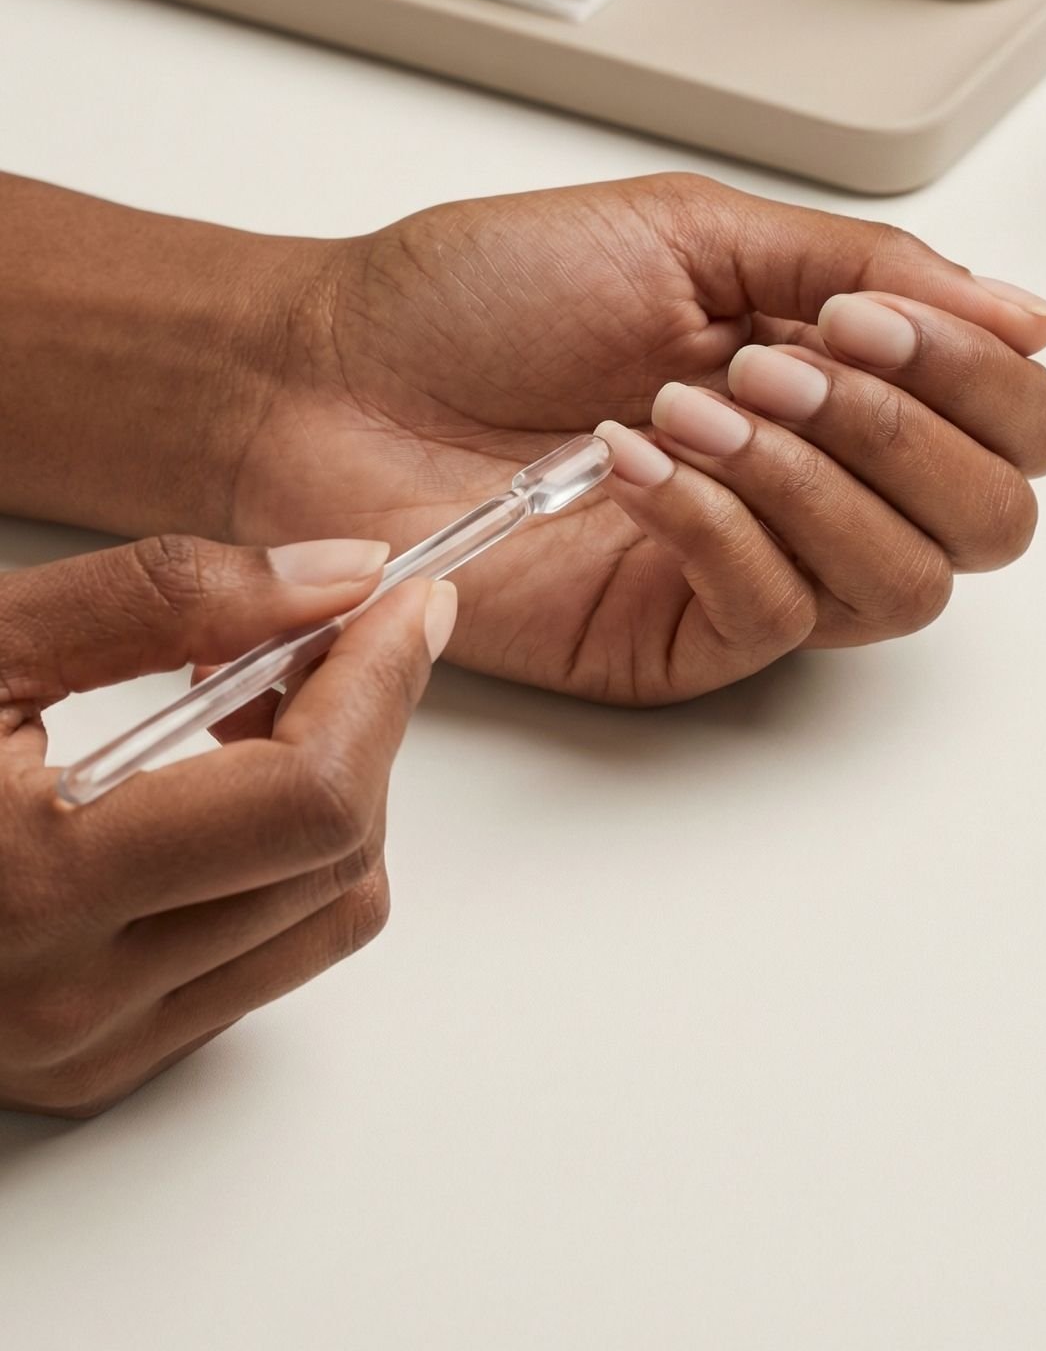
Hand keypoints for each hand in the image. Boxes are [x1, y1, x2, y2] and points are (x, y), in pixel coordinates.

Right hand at [0, 534, 455, 1114]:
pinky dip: (278, 864)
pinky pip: (257, 967)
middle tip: (333, 636)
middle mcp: (73, 1000)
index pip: (306, 799)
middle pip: (336, 863)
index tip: (408, 602)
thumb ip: (166, 596)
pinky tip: (217, 782)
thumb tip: (338, 574)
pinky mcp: (92, 1069)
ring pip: (319, 924)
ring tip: (258, 703)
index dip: (380, 685)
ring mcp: (85, 1053)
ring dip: (333, 798)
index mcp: (35, 882)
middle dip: (367, 732)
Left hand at [231, 174, 1045, 703]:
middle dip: (909, 429)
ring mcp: (747, 565)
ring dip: (814, 475)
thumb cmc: (475, 293)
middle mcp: (813, 478)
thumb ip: (862, 268)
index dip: (978, 374)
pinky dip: (717, 522)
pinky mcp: (670, 636)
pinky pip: (774, 613)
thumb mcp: (687, 231)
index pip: (1009, 418)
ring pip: (901, 581)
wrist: (329, 371)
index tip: (871, 318)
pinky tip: (631, 464)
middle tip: (791, 365)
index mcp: (832, 374)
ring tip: (694, 406)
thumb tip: (1032, 313)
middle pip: (990, 518)